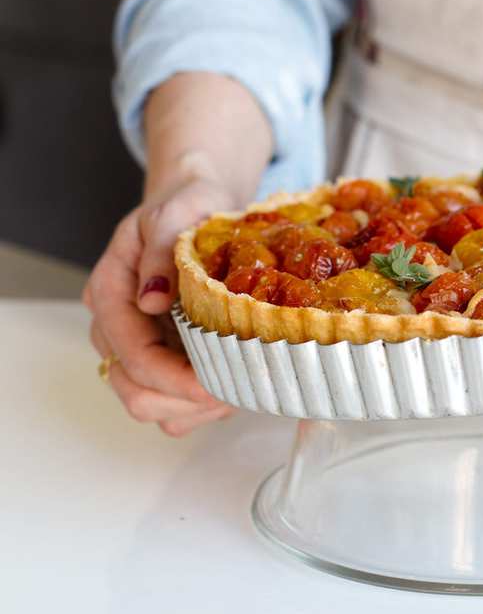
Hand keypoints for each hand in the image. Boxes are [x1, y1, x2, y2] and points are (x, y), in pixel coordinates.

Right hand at [84, 174, 236, 434]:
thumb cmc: (187, 206)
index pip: (133, 356)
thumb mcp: (176, 212)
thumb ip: (161, 251)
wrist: (197, 205)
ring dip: (196, 408)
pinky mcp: (161, 357)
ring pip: (154, 406)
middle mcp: (116, 328)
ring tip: (241, 384)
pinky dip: (201, 405)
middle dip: (187, 400)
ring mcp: (137, 346)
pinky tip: (232, 379)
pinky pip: (172, 404)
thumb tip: (152, 298)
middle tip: (239, 388)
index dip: (175, 379)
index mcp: (110, 293)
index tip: (220, 383)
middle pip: (135, 393)